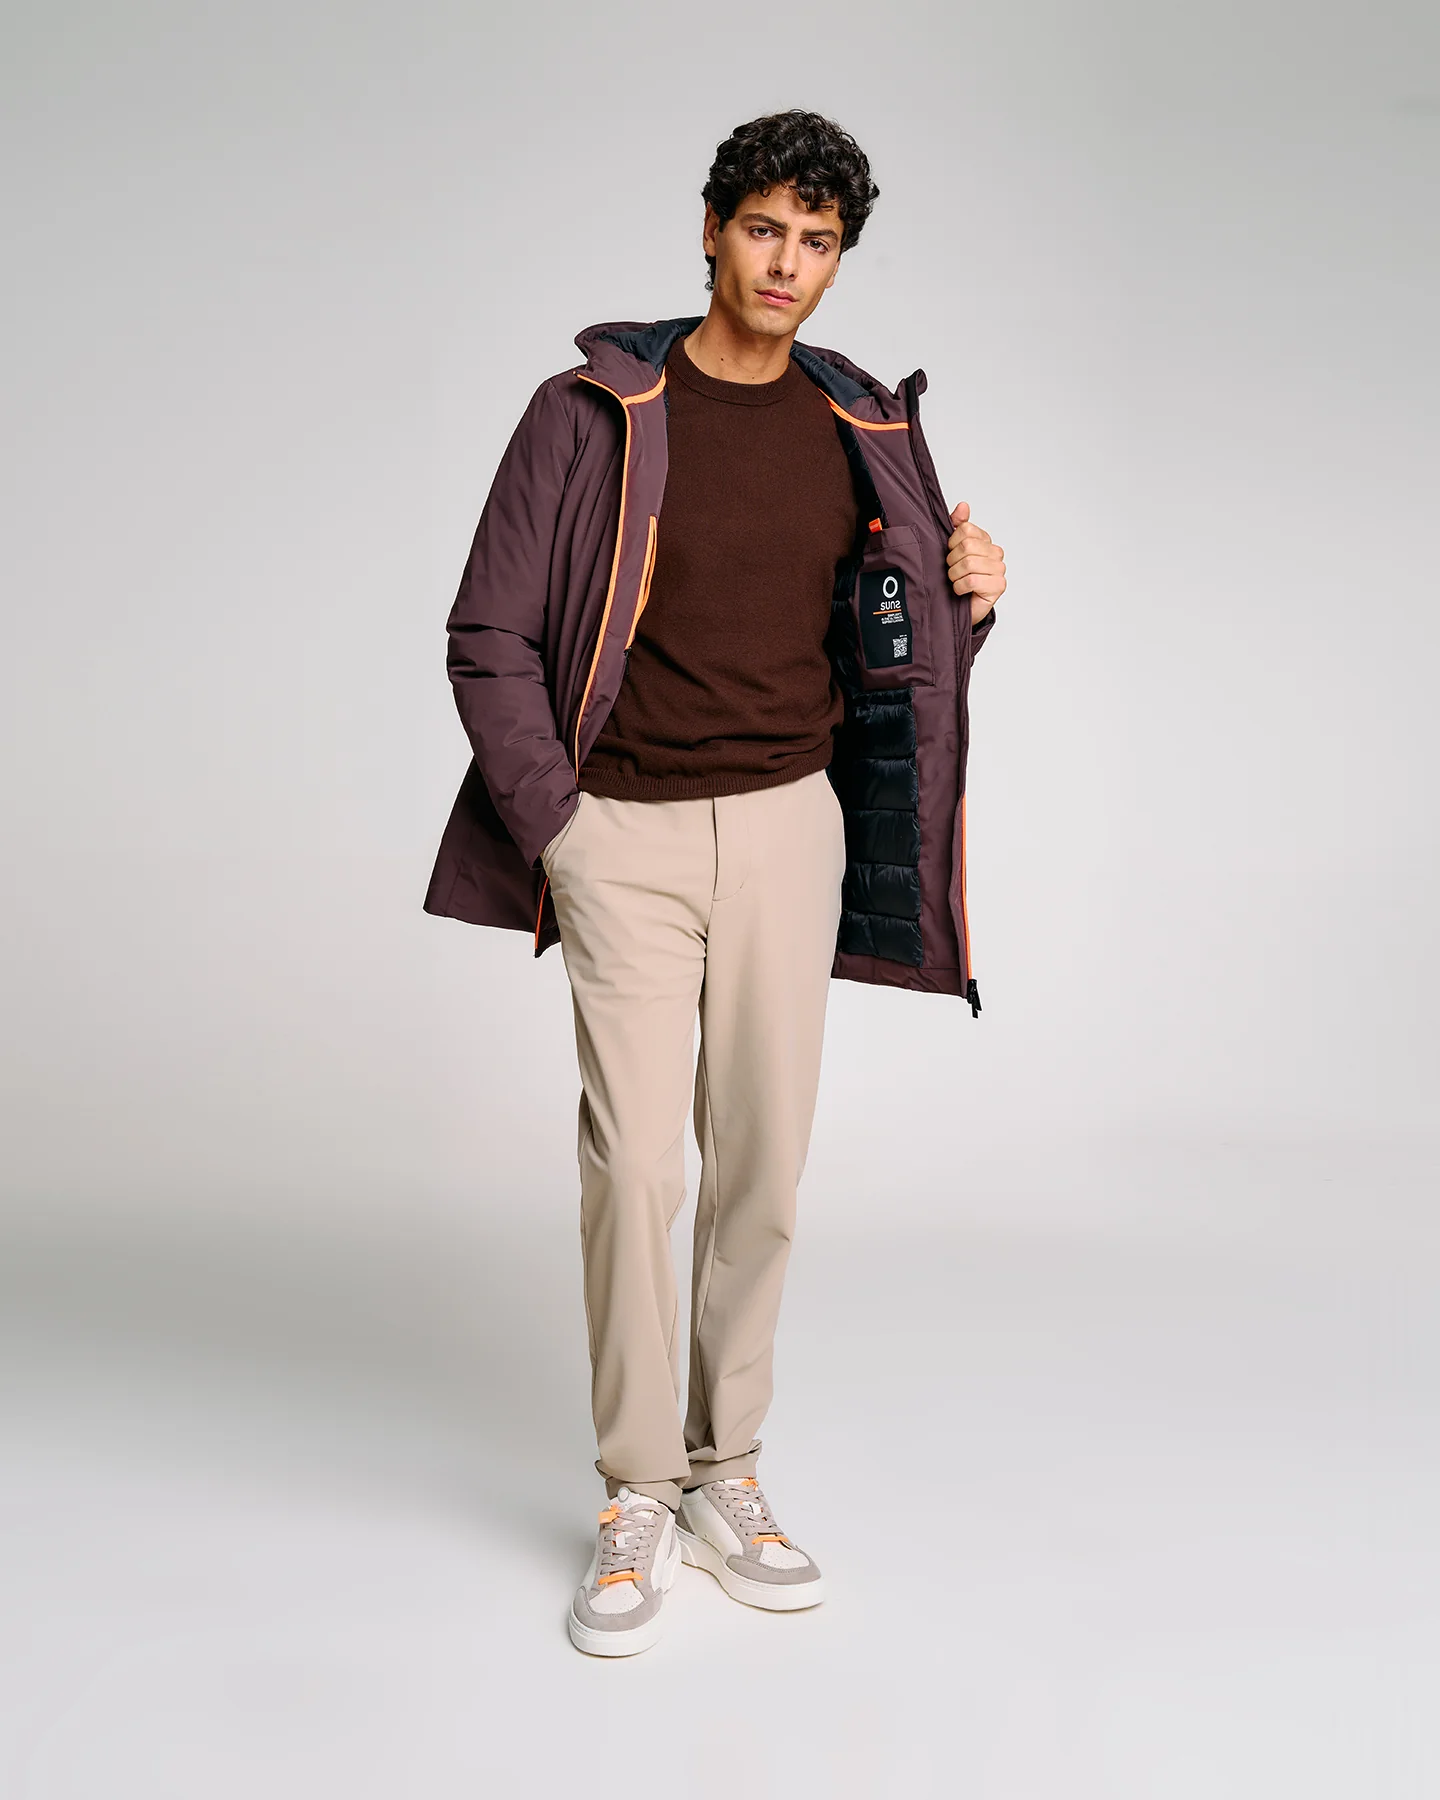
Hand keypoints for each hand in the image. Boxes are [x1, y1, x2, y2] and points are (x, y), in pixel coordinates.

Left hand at [945, 502, 1005, 624]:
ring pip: (968, 563)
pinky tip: (962, 591)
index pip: (966, 530)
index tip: (951, 555)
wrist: (960, 608)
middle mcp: (996, 553)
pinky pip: (971, 580)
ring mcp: (999, 569)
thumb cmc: (957, 578)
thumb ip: (956, 526)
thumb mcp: (951, 549)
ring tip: (957, 581)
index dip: (952, 544)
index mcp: (985, 541)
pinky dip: (960, 587)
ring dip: (955, 576)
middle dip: (952, 561)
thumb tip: (963, 505)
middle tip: (953, 572)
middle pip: (967, 546)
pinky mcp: (998, 586)